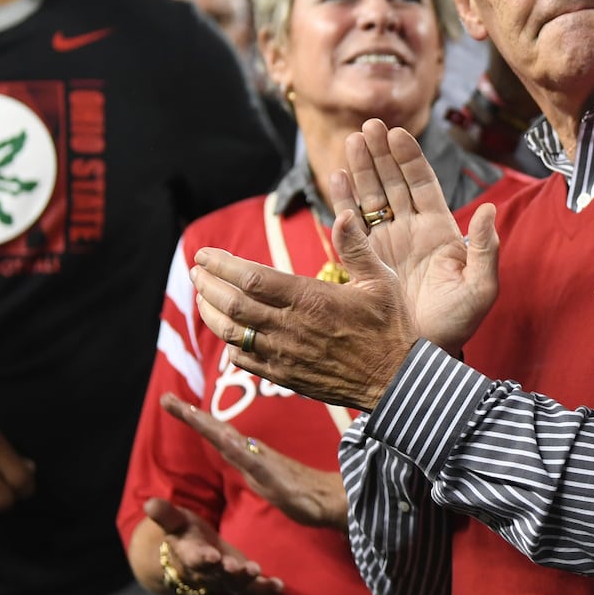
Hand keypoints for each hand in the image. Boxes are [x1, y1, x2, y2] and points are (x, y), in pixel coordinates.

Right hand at [143, 496, 282, 594]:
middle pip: (217, 575)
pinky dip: (265, 590)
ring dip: (246, 580)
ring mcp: (223, 581)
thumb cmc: (185, 534)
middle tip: (237, 567)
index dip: (202, 558)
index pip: (195, 559)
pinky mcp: (238, 582)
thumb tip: (149, 504)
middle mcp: (206, 573)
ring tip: (257, 571)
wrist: (190, 558)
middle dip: (227, 572)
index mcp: (189, 555)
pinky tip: (279, 586)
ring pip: (234, 585)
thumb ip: (165, 514)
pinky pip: (252, 590)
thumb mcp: (175, 522)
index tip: (211, 556)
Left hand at [160, 393, 347, 529]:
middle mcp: (255, 453)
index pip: (219, 433)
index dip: (197, 419)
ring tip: (183, 410)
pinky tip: (218, 438)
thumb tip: (244, 458)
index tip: (173, 404)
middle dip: (190, 415)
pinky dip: (232, 447)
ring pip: (227, 440)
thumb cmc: (308, 492)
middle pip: (217, 430)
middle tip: (165, 398)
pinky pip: (249, 460)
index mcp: (252, 455)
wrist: (336, 501)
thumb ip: (257, 469)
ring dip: (205, 425)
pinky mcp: (272, 476)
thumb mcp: (272, 482)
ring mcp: (263, 462)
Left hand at [189, 234, 418, 410]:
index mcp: (310, 298)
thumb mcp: (381, 280)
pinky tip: (229, 334)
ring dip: (210, 314)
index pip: (251, 278)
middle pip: (232, 304)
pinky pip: (246, 361)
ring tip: (202, 298)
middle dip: (207, 285)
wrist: (396, 381)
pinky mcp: (286, 377)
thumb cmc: (392, 328)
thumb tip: (343, 213)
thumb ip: (356, 246)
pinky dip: (231, 345)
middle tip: (196, 272)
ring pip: (232, 333)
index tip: (204, 254)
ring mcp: (285, 354)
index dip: (221, 264)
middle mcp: (291, 327)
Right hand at [330, 119, 500, 353]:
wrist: (425, 355)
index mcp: (439, 231)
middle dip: (381, 154)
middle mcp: (410, 231)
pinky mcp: (364, 261)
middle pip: (393, 182)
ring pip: (370, 198)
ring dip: (360, 170)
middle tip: (368, 125)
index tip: (398, 134)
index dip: (410, 159)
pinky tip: (335, 177)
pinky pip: (351, 225)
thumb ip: (486, 249)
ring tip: (351, 141)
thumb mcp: (480, 288)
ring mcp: (385, 244)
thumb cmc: (458, 323)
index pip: (423, 184)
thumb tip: (490, 209)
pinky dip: (342, 202)